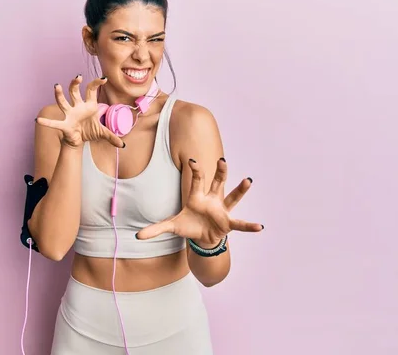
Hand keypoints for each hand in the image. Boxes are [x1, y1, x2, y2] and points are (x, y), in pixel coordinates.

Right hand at [35, 75, 124, 148]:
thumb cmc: (89, 131)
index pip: (92, 90)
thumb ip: (112, 137)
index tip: (104, 79)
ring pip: (63, 102)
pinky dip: (47, 122)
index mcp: (89, 105)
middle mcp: (78, 107)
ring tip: (57, 86)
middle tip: (78, 77)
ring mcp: (70, 115)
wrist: (80, 141)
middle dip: (75, 84)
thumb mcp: (103, 133)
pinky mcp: (65, 125)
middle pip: (75, 92)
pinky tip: (38, 121)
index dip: (97, 83)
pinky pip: (55, 123)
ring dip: (60, 95)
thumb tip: (123, 146)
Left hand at [135, 158, 262, 246]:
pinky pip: (240, 223)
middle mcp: (212, 199)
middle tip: (222, 160)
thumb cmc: (188, 225)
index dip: (195, 170)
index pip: (196, 180)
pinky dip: (249, 226)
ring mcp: (222, 210)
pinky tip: (260, 227)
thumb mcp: (171, 226)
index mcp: (197, 197)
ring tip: (248, 181)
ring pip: (232, 197)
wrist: (201, 237)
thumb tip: (137, 236)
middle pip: (217, 182)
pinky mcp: (228, 223)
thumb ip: (156, 229)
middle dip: (220, 172)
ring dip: (240, 190)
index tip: (193, 161)